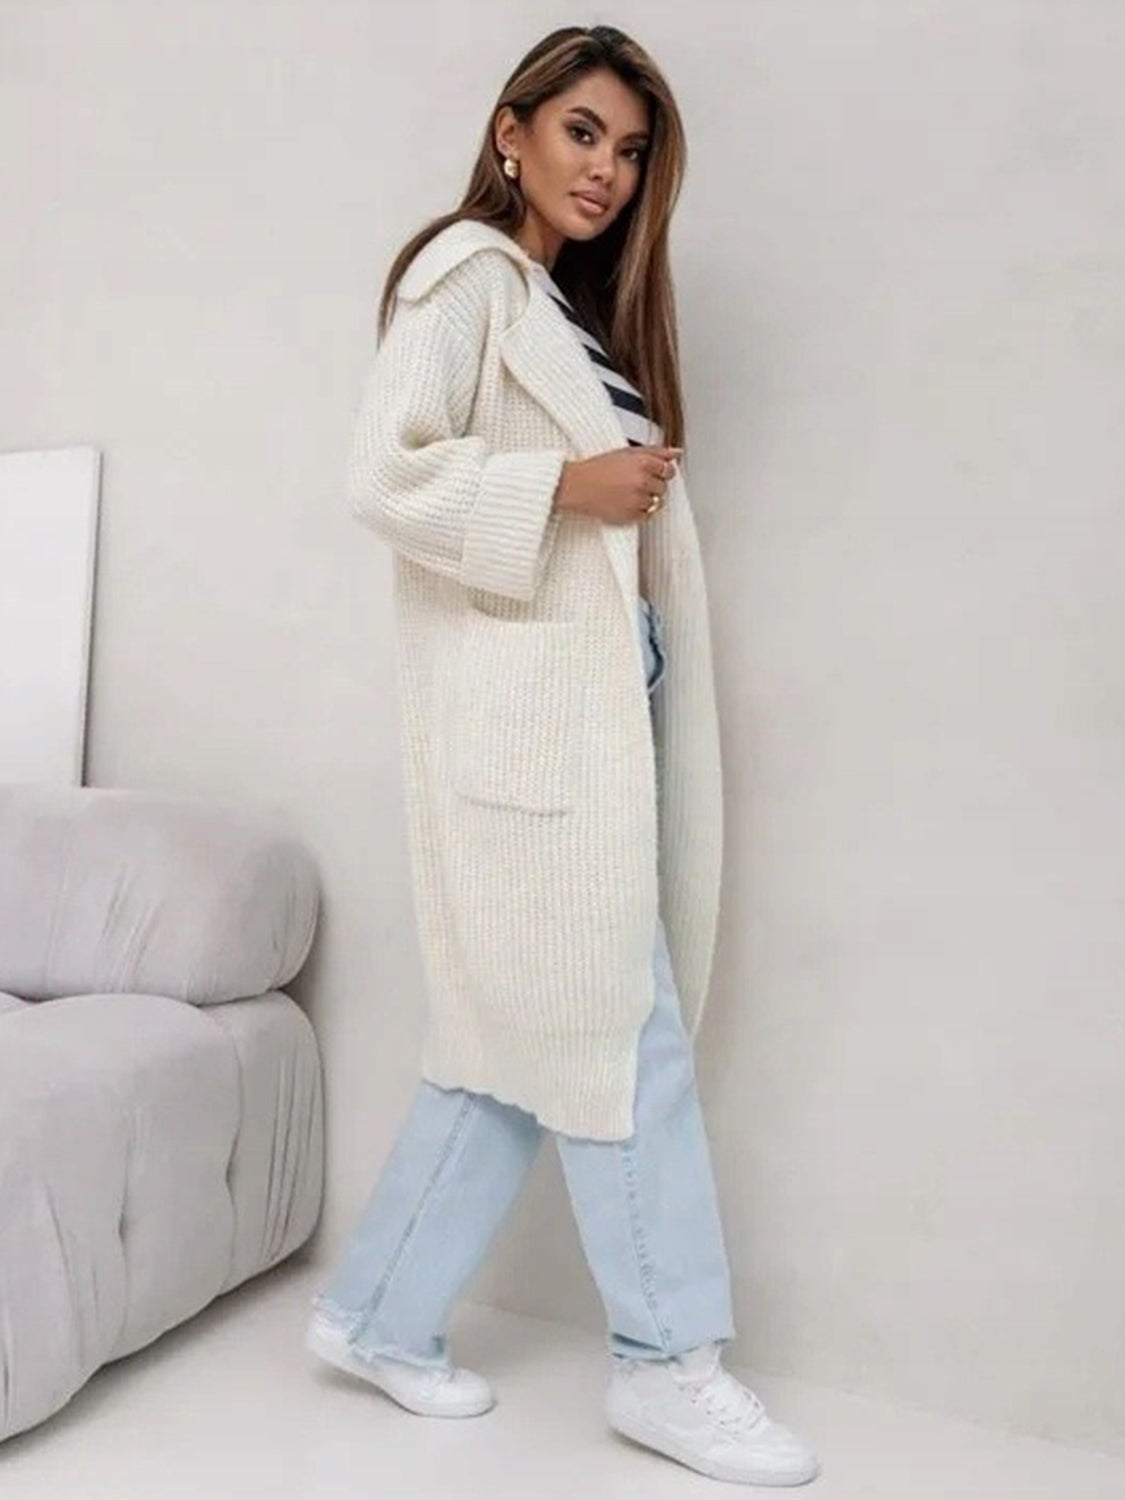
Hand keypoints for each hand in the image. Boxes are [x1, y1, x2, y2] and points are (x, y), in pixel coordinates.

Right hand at [553, 444, 683, 525]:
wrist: (576, 486)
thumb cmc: (598, 468)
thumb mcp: (627, 452)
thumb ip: (656, 451)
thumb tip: (677, 453)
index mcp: (642, 462)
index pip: (669, 470)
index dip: (661, 472)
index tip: (652, 472)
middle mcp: (642, 481)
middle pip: (663, 487)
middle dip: (652, 485)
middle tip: (633, 482)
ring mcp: (637, 500)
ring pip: (657, 503)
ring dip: (646, 499)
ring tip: (628, 492)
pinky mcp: (630, 516)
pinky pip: (646, 515)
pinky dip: (638, 511)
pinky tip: (625, 502)